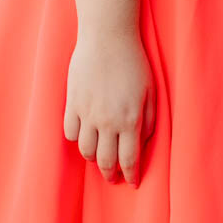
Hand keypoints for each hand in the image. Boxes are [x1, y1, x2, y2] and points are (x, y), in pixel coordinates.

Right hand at [62, 29, 155, 185]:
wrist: (107, 39)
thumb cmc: (134, 63)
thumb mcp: (151, 91)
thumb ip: (148, 120)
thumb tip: (144, 143)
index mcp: (130, 120)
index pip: (129, 158)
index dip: (130, 174)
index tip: (131, 183)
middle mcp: (107, 122)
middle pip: (104, 160)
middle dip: (110, 173)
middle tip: (113, 178)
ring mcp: (86, 114)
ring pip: (85, 150)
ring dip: (93, 158)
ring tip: (99, 158)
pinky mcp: (71, 105)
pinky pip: (70, 132)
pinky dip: (77, 139)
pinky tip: (84, 136)